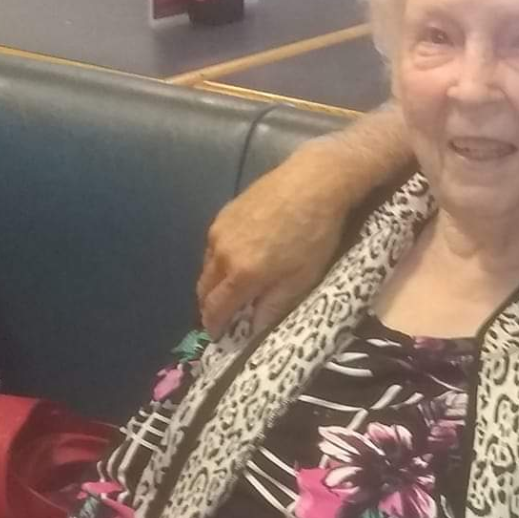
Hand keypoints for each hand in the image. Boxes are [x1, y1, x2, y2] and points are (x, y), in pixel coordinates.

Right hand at [197, 139, 351, 337]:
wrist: (312, 181)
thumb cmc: (314, 234)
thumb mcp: (301, 278)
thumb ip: (273, 306)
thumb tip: (253, 329)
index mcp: (241, 274)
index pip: (216, 308)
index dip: (214, 325)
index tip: (217, 336)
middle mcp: (222, 253)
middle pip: (204, 288)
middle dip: (209, 306)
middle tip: (221, 316)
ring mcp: (220, 230)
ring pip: (207, 266)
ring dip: (213, 283)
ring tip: (229, 289)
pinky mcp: (224, 212)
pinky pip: (213, 245)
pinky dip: (218, 260)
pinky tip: (235, 260)